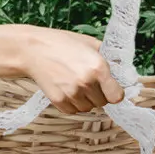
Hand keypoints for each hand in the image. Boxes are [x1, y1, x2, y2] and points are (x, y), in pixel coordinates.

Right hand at [0, 26, 123, 113]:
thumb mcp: (89, 44)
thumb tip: (121, 71)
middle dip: (99, 94)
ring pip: (88, 108)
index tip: (111, 89)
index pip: (117, 96)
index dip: (115, 93)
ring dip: (85, 100)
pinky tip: (66, 88)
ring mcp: (72, 93)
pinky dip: (72, 103)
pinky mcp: (59, 101)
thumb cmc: (62, 43)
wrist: (33, 49)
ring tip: (75, 83)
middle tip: (88, 81)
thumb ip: (107, 58)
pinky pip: (73, 110)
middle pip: (102, 103)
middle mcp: (86, 82)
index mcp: (98, 67)